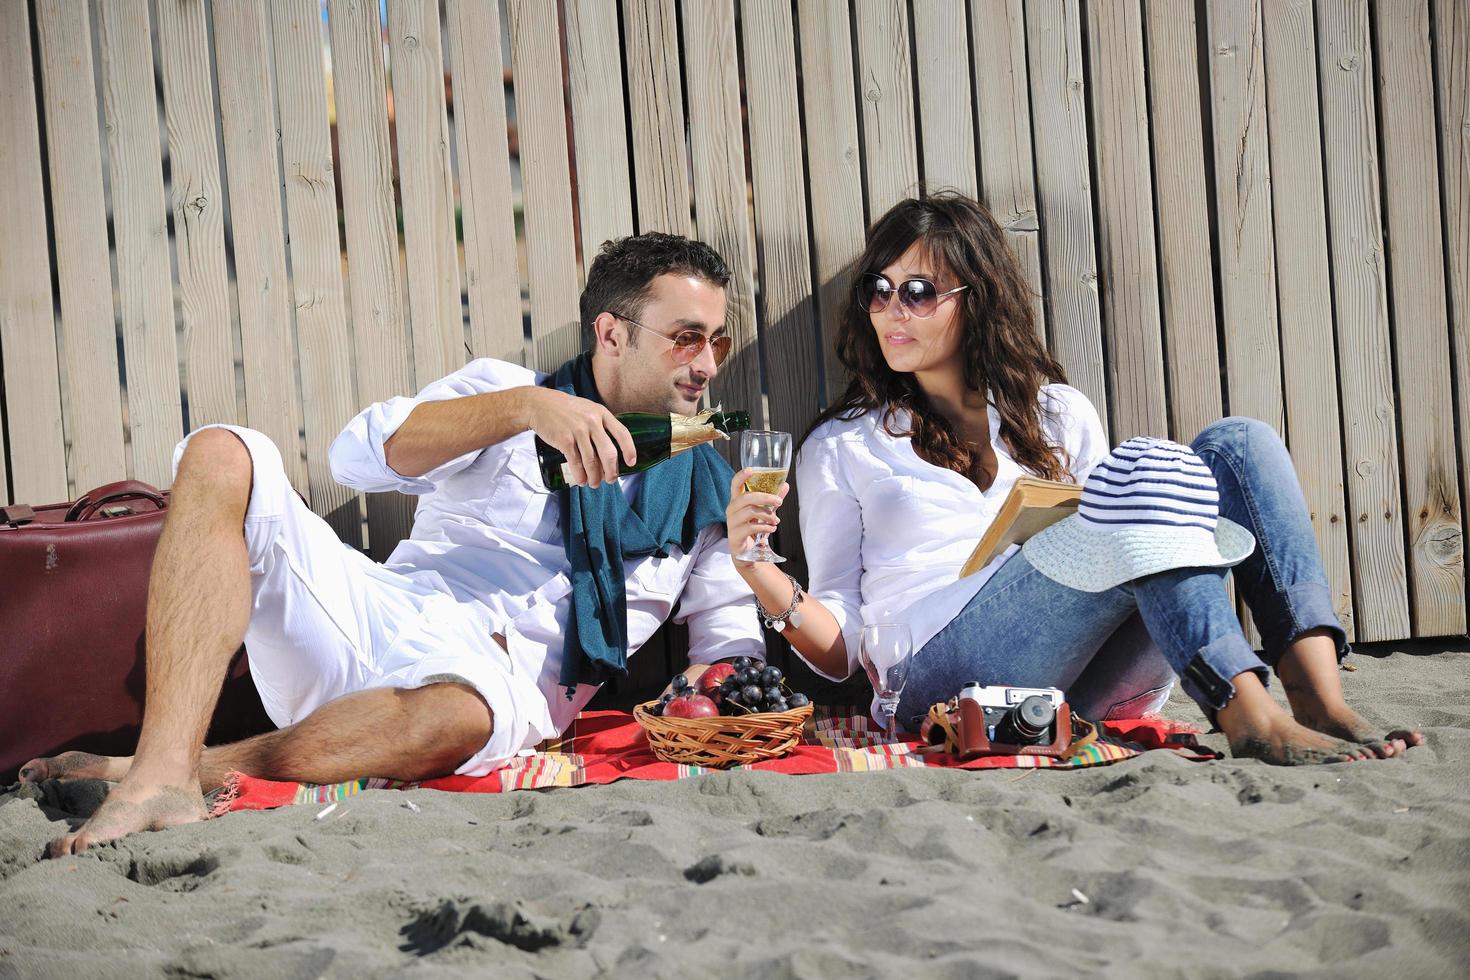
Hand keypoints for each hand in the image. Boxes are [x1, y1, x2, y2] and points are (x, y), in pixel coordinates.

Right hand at [520, 388, 636, 487]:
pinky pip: (576, 462)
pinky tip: (581, 480)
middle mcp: (592, 421)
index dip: (629, 450)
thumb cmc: (565, 409)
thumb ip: (600, 424)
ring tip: (594, 483)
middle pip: (609, 453)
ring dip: (594, 476)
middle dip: (611, 471)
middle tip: (610, 480)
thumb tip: (609, 452)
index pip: (622, 433)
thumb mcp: (588, 409)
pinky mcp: (564, 440)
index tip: (631, 462)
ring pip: (592, 461)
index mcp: (602, 413)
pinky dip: (580, 474)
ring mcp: (578, 431)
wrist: (539, 404)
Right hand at [726, 468, 787, 566]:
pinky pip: (750, 527)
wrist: (747, 552)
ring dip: (767, 515)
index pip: (735, 485)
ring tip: (776, 520)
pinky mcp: (735, 535)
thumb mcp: (764, 511)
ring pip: (749, 512)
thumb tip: (785, 485)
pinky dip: (764, 527)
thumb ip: (773, 499)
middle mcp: (731, 510)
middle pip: (746, 497)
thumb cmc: (753, 528)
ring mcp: (731, 523)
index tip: (751, 470)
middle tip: (779, 501)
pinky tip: (772, 528)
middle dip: (765, 497)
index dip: (741, 476)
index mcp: (737, 501)